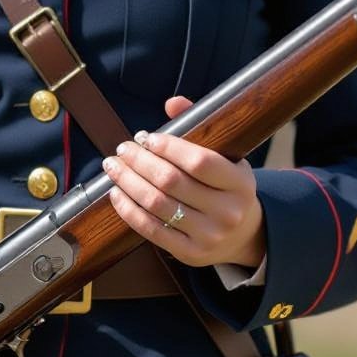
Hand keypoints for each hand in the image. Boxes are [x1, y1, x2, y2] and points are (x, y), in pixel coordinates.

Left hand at [102, 96, 265, 268]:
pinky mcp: (190, 253)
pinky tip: (116, 194)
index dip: (169, 147)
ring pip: (157, 205)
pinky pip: (151, 230)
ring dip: (128, 182)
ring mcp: (209, 235)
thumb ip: (202, 128)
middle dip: (140, 162)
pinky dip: (129, 210)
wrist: (242, 235)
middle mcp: (228, 211)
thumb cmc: (226, 188)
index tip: (146, 137)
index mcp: (241, 183)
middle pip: (172, 182)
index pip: (199, 162)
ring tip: (113, 167)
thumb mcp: (226, 158)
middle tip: (123, 149)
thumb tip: (172, 103)